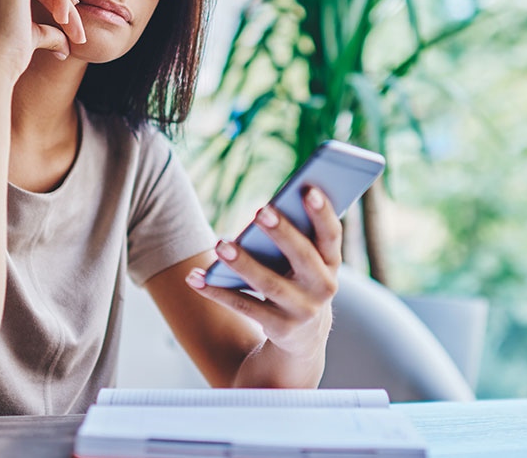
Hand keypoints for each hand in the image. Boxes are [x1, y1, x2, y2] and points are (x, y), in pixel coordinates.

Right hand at [0, 0, 86, 81]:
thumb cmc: (3, 55)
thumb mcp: (27, 34)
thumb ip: (44, 29)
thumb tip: (64, 41)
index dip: (52, 2)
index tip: (68, 24)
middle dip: (63, 7)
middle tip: (77, 35)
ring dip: (66, 6)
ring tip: (73, 32)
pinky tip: (62, 20)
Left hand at [186, 186, 341, 358]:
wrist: (304, 337)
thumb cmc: (300, 280)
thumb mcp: (308, 262)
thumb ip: (297, 236)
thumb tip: (266, 209)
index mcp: (331, 263)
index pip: (331, 235)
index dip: (323, 213)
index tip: (308, 189)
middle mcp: (322, 288)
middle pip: (303, 257)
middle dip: (283, 233)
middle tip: (260, 211)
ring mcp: (301, 310)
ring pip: (269, 284)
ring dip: (244, 264)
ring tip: (221, 244)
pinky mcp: (278, 327)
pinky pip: (244, 305)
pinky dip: (217, 291)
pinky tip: (195, 277)